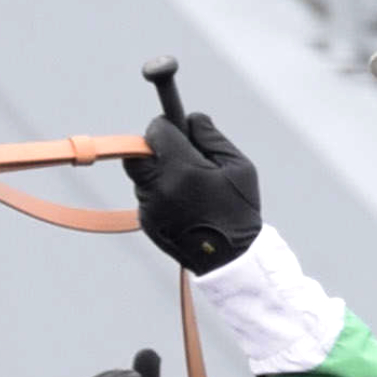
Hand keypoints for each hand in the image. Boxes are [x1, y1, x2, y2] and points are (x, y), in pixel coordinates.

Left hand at [128, 109, 262, 274]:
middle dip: (153, 147)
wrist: (230, 258)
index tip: (174, 126)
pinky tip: (184, 202)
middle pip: (137, 154)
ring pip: (141, 176)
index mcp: (184, 170)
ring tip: (189, 184)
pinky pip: (146, 196)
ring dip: (158, 171)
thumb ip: (211, 138)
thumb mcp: (238, 167)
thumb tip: (191, 118)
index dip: (165, 126)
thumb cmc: (239, 210)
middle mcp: (160, 188)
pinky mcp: (146, 222)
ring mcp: (150, 207)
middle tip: (175, 151)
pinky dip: (159, 192)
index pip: (157, 133)